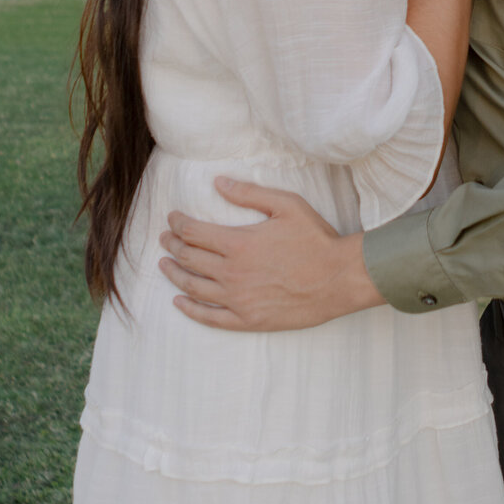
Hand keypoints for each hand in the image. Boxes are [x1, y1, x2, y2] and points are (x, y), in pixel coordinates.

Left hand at [158, 178, 385, 330]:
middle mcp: (232, 273)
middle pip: (189, 259)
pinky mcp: (248, 320)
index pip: (194, 232)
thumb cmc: (315, 238)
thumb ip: (249, 194)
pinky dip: (190, 310)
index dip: (178, 224)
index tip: (172, 218)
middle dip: (173, 245)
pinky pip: (210, 318)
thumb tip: (218, 183)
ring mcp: (238, 299)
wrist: (339, 278)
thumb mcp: (286, 205)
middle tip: (164, 238)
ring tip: (164, 265)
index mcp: (238, 243)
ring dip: (175, 274)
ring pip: (194, 287)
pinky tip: (179, 302)